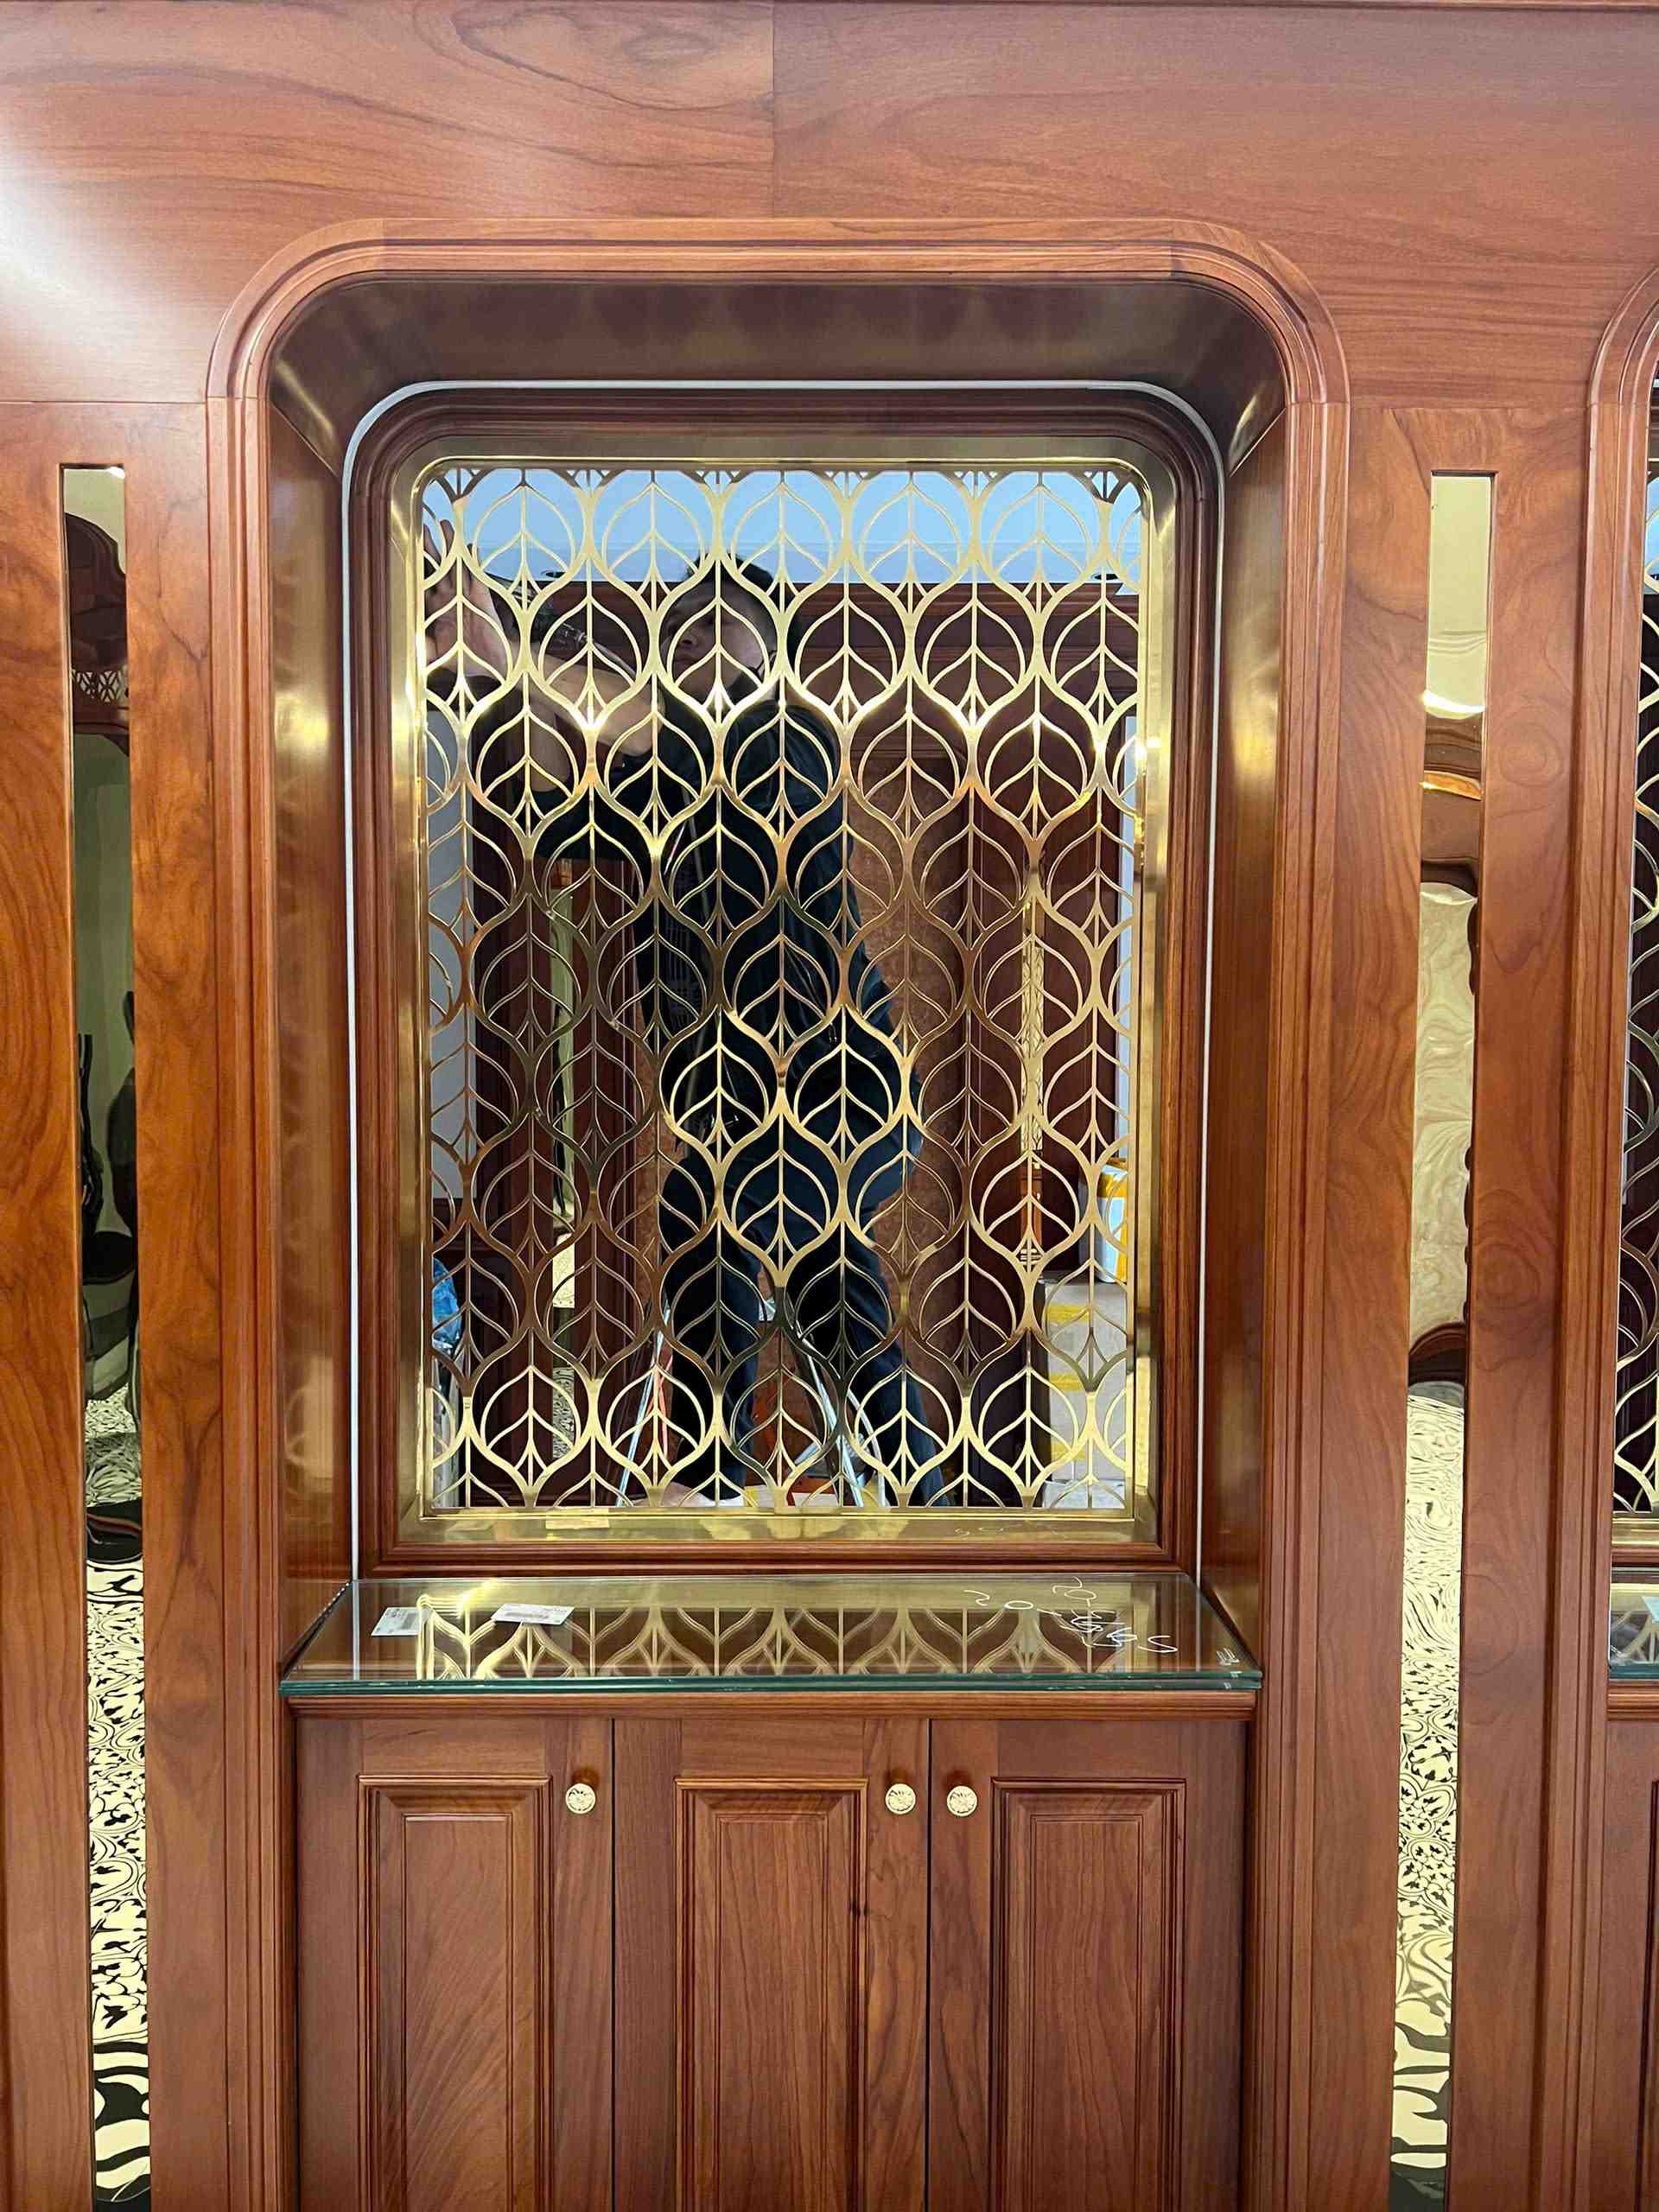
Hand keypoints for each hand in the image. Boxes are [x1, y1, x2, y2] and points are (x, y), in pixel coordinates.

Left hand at [421, 518, 510, 690]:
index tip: (408, 552)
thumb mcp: (437, 655)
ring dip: (451, 548)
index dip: (417, 568)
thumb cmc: (469, 659)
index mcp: (438, 610)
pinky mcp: (482, 598)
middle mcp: (451, 599)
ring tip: (446, 527)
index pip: (424, 584)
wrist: (495, 665)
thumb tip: (404, 642)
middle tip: (423, 529)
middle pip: (438, 569)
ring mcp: (467, 596)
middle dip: (431, 549)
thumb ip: (420, 647)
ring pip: (457, 567)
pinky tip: (470, 547)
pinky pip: (477, 576)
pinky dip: (474, 562)